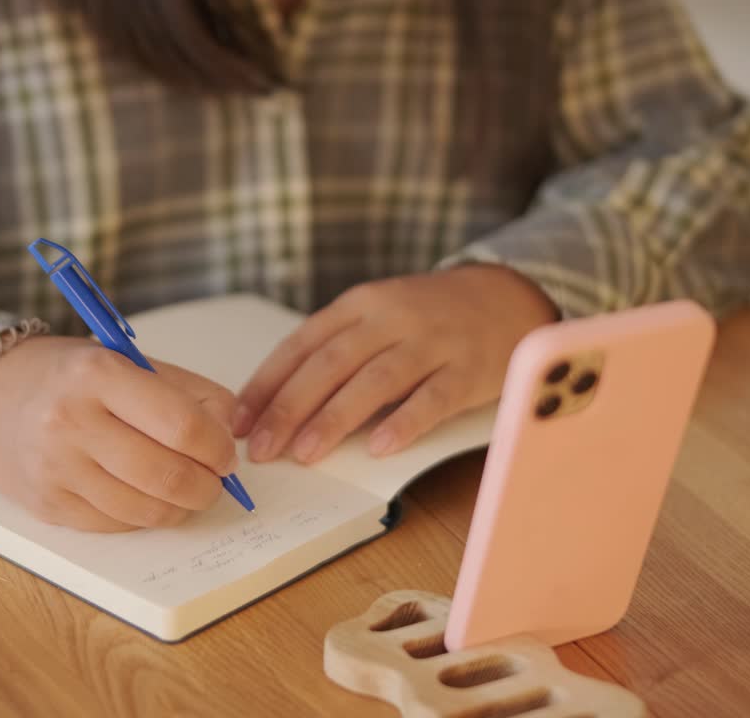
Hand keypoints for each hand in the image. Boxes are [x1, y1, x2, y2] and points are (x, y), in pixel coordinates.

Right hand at [0, 336, 238, 531]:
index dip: (217, 448)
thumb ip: (187, 392)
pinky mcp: (48, 505)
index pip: (181, 425)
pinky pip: (117, 525)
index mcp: (98, 375)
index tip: (225, 455)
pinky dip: (145, 516)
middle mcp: (70, 421)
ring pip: (145, 509)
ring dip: (181, 508)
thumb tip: (228, 435)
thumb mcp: (129, 362)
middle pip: (166, 475)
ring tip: (187, 491)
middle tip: (214, 481)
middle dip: (206, 486)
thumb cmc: (73, 378)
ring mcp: (55, 468)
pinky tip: (147, 497)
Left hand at [233, 266, 555, 463]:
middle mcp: (391, 317)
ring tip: (305, 453)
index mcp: (360, 304)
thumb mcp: (378, 317)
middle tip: (263, 449)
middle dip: (290, 408)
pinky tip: (380, 448)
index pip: (302, 345)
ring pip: (375, 381)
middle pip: (330, 364)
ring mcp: (432, 341)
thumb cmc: (429, 318)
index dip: (268, 384)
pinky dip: (405, 423)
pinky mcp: (468, 368)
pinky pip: (432, 398)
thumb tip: (279, 407)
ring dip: (335, 419)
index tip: (241, 422)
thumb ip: (336, 352)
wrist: (508, 296)